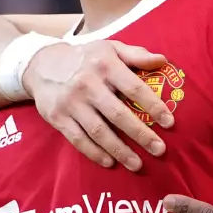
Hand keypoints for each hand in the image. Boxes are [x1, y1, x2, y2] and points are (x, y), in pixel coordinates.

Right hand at [23, 40, 173, 170]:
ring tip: (137, 164)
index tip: (169, 123)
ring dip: (120, 150)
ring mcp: (71, 102)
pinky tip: (110, 162)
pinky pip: (78, 139)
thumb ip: (136, 55)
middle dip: (141, 134)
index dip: (154, 106)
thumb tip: (163, 61)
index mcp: (105, 65)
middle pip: (118, 114)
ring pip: (98, 131)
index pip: (134, 88)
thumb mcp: (110, 48)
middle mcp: (88, 84)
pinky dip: (94, 153)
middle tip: (159, 150)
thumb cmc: (86, 58)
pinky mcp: (57, 117)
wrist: (42, 65)